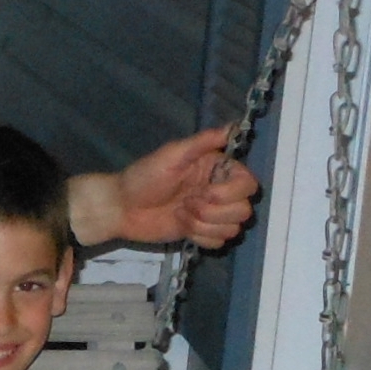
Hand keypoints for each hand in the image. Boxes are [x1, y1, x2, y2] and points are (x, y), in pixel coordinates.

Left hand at [106, 127, 260, 248]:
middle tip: (186, 203)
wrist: (121, 207)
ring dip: (204, 224)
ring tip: (180, 213)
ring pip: (233, 229)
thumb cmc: (143, 177)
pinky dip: (200, 237)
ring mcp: (211, 214)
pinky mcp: (201, 233)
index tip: (203, 191)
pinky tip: (182, 226)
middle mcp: (219, 192)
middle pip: (244, 210)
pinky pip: (219, 243)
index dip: (229, 193)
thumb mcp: (172, 154)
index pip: (249, 185)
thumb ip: (203, 141)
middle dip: (213, 211)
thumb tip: (233, 126)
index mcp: (217, 171)